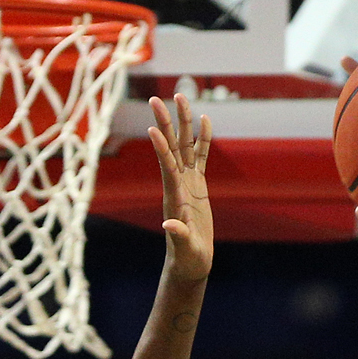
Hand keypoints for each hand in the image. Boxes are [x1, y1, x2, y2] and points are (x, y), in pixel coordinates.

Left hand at [148, 93, 211, 281]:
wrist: (191, 262)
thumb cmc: (188, 258)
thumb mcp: (186, 249)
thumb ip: (179, 236)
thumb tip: (169, 225)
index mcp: (174, 197)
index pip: (166, 167)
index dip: (160, 148)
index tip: (152, 127)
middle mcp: (177, 184)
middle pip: (171, 148)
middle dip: (166, 124)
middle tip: (157, 99)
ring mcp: (187, 182)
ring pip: (185, 146)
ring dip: (183, 122)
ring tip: (181, 96)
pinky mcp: (197, 185)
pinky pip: (200, 157)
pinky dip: (203, 138)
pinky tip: (205, 119)